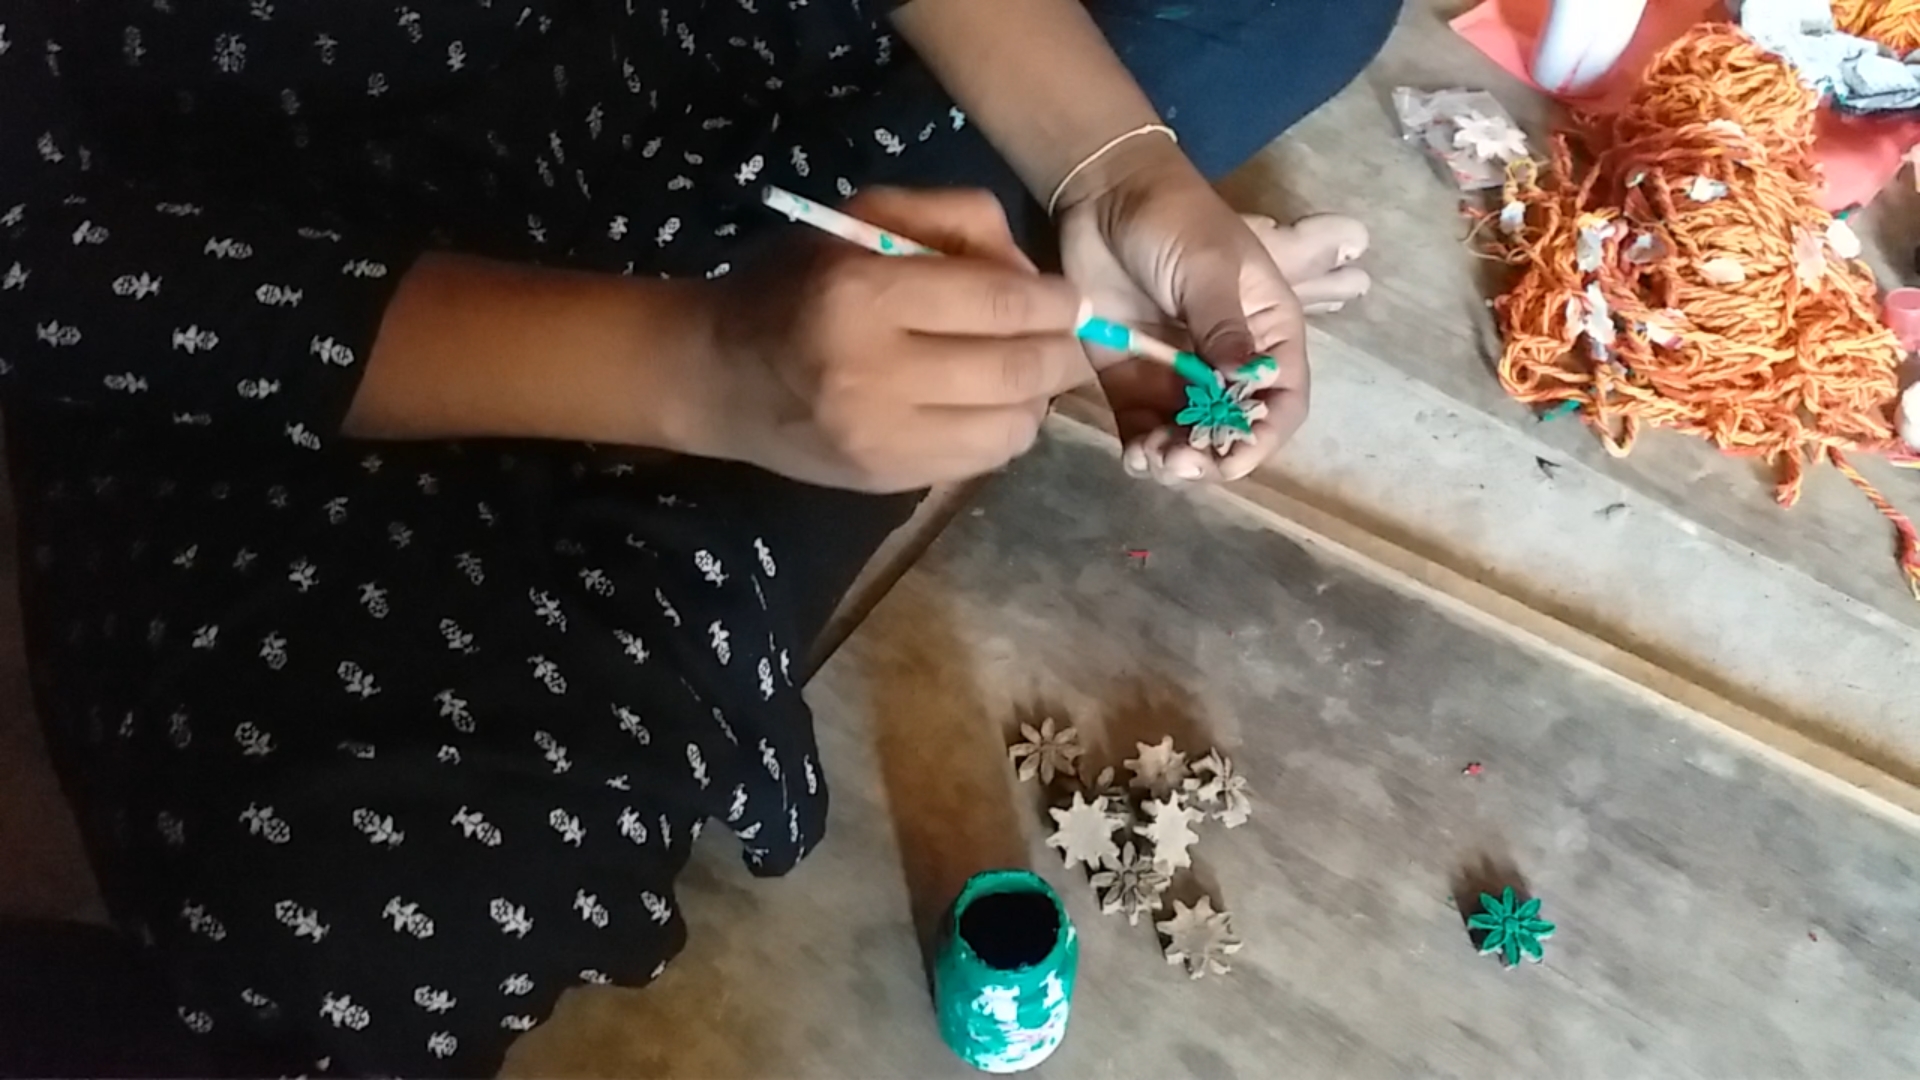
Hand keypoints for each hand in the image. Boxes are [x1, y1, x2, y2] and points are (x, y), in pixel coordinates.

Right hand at [709, 188, 1092, 492]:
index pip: (998, 303)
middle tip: (1069, 334)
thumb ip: (953, 220)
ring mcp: (882, 439)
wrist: (716, 376)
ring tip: (1030, 369)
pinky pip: (983, 461)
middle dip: (1062, 349)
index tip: (1070, 296)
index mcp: (863, 295)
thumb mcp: (860, 220)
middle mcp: (873, 374)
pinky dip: (1007, 429)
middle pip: (1016, 369)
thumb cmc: (794, 285)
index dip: (1055, 300)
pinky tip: (993, 403)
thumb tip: (1034, 274)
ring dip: (1039, 395)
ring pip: (1011, 425)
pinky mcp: (888, 480)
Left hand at [1056, 137, 1309, 483]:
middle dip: (1213, 456)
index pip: (1283, 399)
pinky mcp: (1136, 380)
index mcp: (1267, 333)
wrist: (1104, 196)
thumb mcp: (1207, 266)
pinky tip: (1134, 456)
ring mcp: (1180, 376)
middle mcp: (1229, 364)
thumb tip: (1244, 379)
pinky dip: (1143, 450)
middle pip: (1235, 430)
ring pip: (1190, 439)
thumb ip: (1223, 324)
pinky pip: (1145, 429)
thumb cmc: (1173, 220)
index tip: (1233, 456)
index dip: (1264, 435)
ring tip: (1152, 458)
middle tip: (1180, 462)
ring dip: (1176, 461)